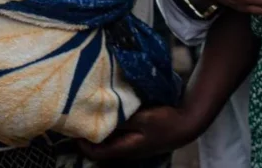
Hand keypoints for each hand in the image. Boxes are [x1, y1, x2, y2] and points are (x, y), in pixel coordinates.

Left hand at [78, 106, 196, 161]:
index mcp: (126, 148)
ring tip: (90, 111)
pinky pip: (119, 132)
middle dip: (88, 134)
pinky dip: (110, 123)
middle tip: (77, 116)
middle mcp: (128, 148)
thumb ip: (120, 119)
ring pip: (109, 138)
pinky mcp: (138, 135)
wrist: (188, 122)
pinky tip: (108, 109)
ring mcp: (133, 142)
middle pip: (101, 146)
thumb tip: (99, 118)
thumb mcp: (142, 118)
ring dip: (99, 127)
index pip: (97, 152)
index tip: (72, 128)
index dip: (82, 143)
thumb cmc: (166, 121)